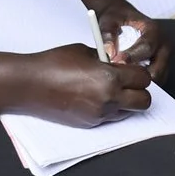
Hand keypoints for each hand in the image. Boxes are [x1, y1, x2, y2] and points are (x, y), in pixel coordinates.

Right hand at [8, 41, 152, 124]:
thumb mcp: (85, 52)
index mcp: (109, 77)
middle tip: (128, 82)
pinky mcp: (90, 123)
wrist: (30, 85)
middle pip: (144, 101)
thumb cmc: (55, 62)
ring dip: (126, 102)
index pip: (143, 78)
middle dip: (140, 91)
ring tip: (109, 90)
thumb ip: (106, 59)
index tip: (130, 69)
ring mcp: (99, 114)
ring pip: (129, 112)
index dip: (138, 72)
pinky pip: (111, 117)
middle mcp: (108, 99)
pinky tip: (95, 97)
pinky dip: (110, 108)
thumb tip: (119, 64)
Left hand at [77, 0, 168, 77]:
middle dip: (138, 75)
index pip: (147, 47)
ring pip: (158, 77)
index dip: (132, 57)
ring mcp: (165, 56)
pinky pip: (156, 79)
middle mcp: (164, 44)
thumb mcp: (109, 20)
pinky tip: (129, 78)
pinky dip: (144, 81)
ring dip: (142, 81)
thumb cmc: (117, 17)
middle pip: (157, 69)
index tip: (117, 62)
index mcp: (154, 30)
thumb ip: (108, 34)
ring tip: (124, 77)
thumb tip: (109, 52)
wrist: (122, 16)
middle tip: (120, 75)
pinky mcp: (162, 65)